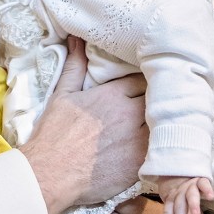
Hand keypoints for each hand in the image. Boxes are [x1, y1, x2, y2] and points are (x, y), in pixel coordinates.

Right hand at [20, 37, 147, 213]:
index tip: (142, 86)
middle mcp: (130, 115)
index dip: (143, 83)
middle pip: (157, 100)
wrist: (51, 174)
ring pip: (162, 125)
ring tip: (159, 126)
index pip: (142, 80)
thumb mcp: (62, 94)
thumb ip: (75, 66)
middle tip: (153, 105)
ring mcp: (137, 141)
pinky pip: (160, 150)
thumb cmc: (54, 133)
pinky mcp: (140, 165)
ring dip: (160, 124)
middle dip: (155, 101)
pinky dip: (159, 147)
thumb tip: (76, 39)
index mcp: (113, 95)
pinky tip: (155, 148)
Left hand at [159, 175, 213, 213]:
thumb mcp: (174, 199)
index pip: (168, 211)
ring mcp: (190, 184)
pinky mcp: (200, 178)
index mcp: (172, 197)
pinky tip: (211, 197)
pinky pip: (204, 183)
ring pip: (191, 195)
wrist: (183, 164)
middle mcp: (180, 191)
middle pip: (179, 206)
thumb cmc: (179, 188)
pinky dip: (207, 189)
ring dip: (193, 204)